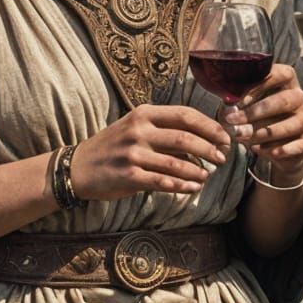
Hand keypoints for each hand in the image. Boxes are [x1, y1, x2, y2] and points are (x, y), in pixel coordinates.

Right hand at [71, 104, 228, 200]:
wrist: (77, 167)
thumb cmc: (113, 147)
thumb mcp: (135, 129)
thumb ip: (165, 132)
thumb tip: (202, 142)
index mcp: (144, 114)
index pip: (185, 115)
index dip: (210, 126)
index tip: (224, 137)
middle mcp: (138, 131)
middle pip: (185, 138)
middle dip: (209, 149)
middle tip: (222, 158)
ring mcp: (133, 153)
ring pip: (177, 163)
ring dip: (198, 171)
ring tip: (207, 176)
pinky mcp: (129, 176)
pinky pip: (163, 182)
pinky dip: (181, 186)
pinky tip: (192, 188)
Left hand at [225, 64, 302, 185]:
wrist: (274, 145)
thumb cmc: (257, 117)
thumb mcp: (246, 105)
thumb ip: (237, 101)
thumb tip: (227, 106)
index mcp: (287, 81)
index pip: (280, 74)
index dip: (259, 85)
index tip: (237, 100)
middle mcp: (299, 98)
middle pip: (283, 101)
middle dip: (255, 111)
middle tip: (233, 120)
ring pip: (290, 125)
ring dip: (264, 132)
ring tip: (243, 137)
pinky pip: (298, 145)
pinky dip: (281, 149)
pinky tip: (260, 150)